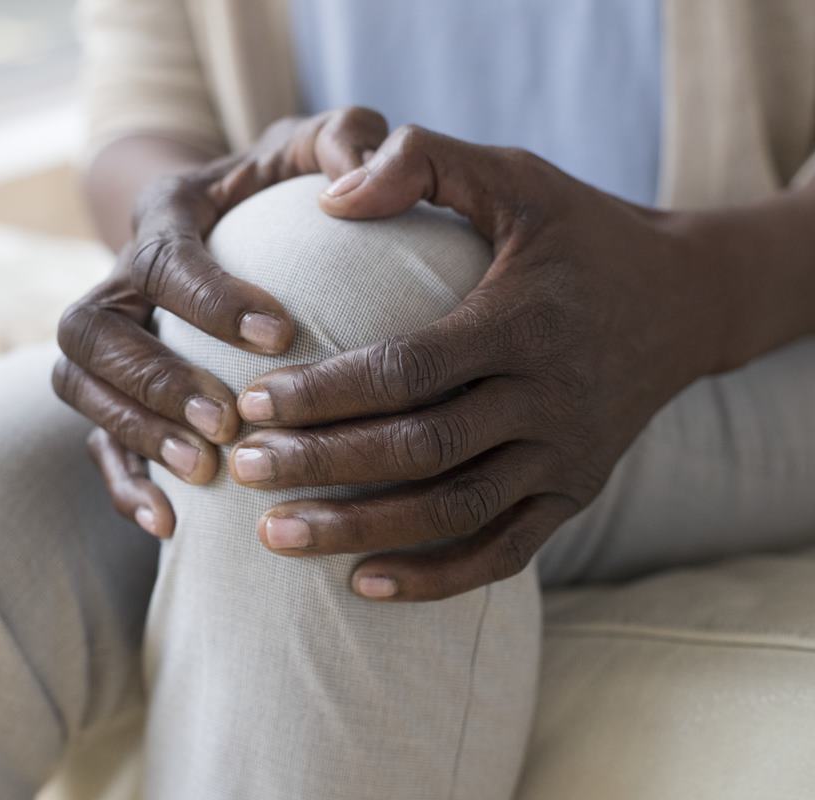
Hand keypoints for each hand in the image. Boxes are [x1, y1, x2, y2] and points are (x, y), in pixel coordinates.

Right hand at [55, 108, 388, 536]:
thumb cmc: (285, 188)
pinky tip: (172, 523)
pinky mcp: (114, 391)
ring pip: (77, 386)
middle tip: (228, 421)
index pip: (165, 259)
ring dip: (134, 432)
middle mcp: (118, 278)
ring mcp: (108, 340)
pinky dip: (124, 482)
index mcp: (165, 216)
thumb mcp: (317, 148)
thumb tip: (358, 182)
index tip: (283, 335)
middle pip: (90, 330)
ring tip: (202, 471)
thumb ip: (348, 138)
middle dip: (155, 380)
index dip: (212, 300)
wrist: (232, 220)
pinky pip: (93, 440)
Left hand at [229, 124, 732, 599]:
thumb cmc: (581, 231)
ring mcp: (566, 455)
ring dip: (361, 531)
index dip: (326, 393)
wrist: (687, 298)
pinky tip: (364, 583)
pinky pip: (505, 553)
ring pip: (454, 512)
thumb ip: (422, 162)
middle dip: (323, 466)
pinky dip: (437, 578)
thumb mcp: (513, 176)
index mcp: (522, 321)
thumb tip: (329, 198)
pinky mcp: (575, 493)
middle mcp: (549, 397)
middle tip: (242, 471)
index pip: (409, 369)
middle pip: (420, 450)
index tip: (253, 403)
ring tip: (275, 537)